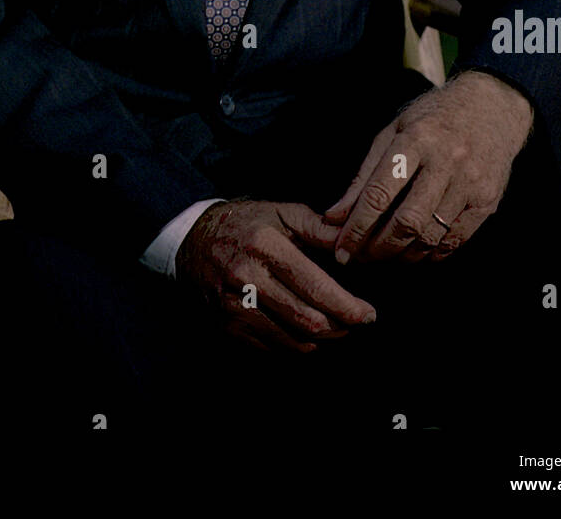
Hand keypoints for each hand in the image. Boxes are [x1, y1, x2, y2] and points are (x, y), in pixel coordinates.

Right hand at [175, 198, 376, 352]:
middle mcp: (247, 279)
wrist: (192, 240)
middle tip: (358, 322)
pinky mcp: (227, 326)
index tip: (368, 313)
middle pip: (307, 320)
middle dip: (341, 327)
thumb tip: (353, 243)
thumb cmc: (246, 223)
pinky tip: (308, 333)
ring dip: (322, 340)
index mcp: (265, 246)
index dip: (348, 306)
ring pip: (292, 340)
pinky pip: (272, 348)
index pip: (315, 287)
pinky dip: (296, 346)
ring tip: (337, 327)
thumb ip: (319, 228)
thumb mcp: (281, 212)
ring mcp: (234, 307)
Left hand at [323, 71, 533, 264]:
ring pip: (430, 237)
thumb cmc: (432, 118)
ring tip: (383, 253)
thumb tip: (335, 216)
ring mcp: (471, 183)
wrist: (491, 105)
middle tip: (359, 256)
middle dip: (377, 247)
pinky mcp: (488, 201)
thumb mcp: (393, 131)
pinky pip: (455, 241)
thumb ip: (364, 176)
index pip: (380, 193)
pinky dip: (430, 253)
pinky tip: (414, 250)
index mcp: (416, 140)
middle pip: (407, 222)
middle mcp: (446, 162)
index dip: (356, 227)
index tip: (340, 248)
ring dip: (401, 254)